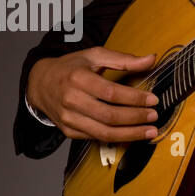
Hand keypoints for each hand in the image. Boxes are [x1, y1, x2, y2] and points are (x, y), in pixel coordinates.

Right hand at [27, 48, 160, 142]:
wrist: (40, 84)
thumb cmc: (70, 68)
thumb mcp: (94, 56)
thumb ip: (123, 59)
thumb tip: (151, 59)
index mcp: (78, 78)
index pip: (111, 93)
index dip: (134, 98)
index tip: (153, 100)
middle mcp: (71, 100)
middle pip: (109, 115)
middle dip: (135, 118)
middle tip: (154, 116)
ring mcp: (68, 118)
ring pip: (104, 132)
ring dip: (130, 134)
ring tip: (149, 132)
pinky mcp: (69, 131)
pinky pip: (96, 138)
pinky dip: (116, 139)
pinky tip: (131, 135)